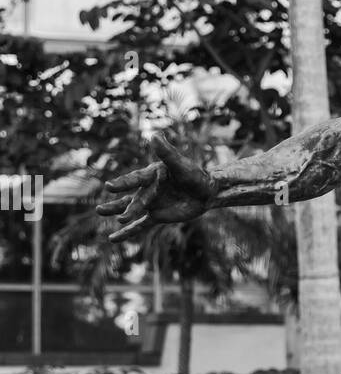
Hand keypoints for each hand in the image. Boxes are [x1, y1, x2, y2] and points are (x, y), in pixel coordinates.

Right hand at [97, 133, 216, 242]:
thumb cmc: (195, 175)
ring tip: (100, 212)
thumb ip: (167, 153)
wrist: (206, 192)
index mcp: (152, 174)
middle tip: (100, 210)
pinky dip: (127, 233)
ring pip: (131, 209)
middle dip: (117, 205)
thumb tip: (154, 135)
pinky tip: (112, 238)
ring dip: (118, 213)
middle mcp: (148, 188)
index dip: (123, 183)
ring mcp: (151, 203)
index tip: (109, 187)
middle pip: (130, 198)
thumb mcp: (182, 165)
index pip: (136, 179)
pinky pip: (140, 226)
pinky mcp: (156, 216)